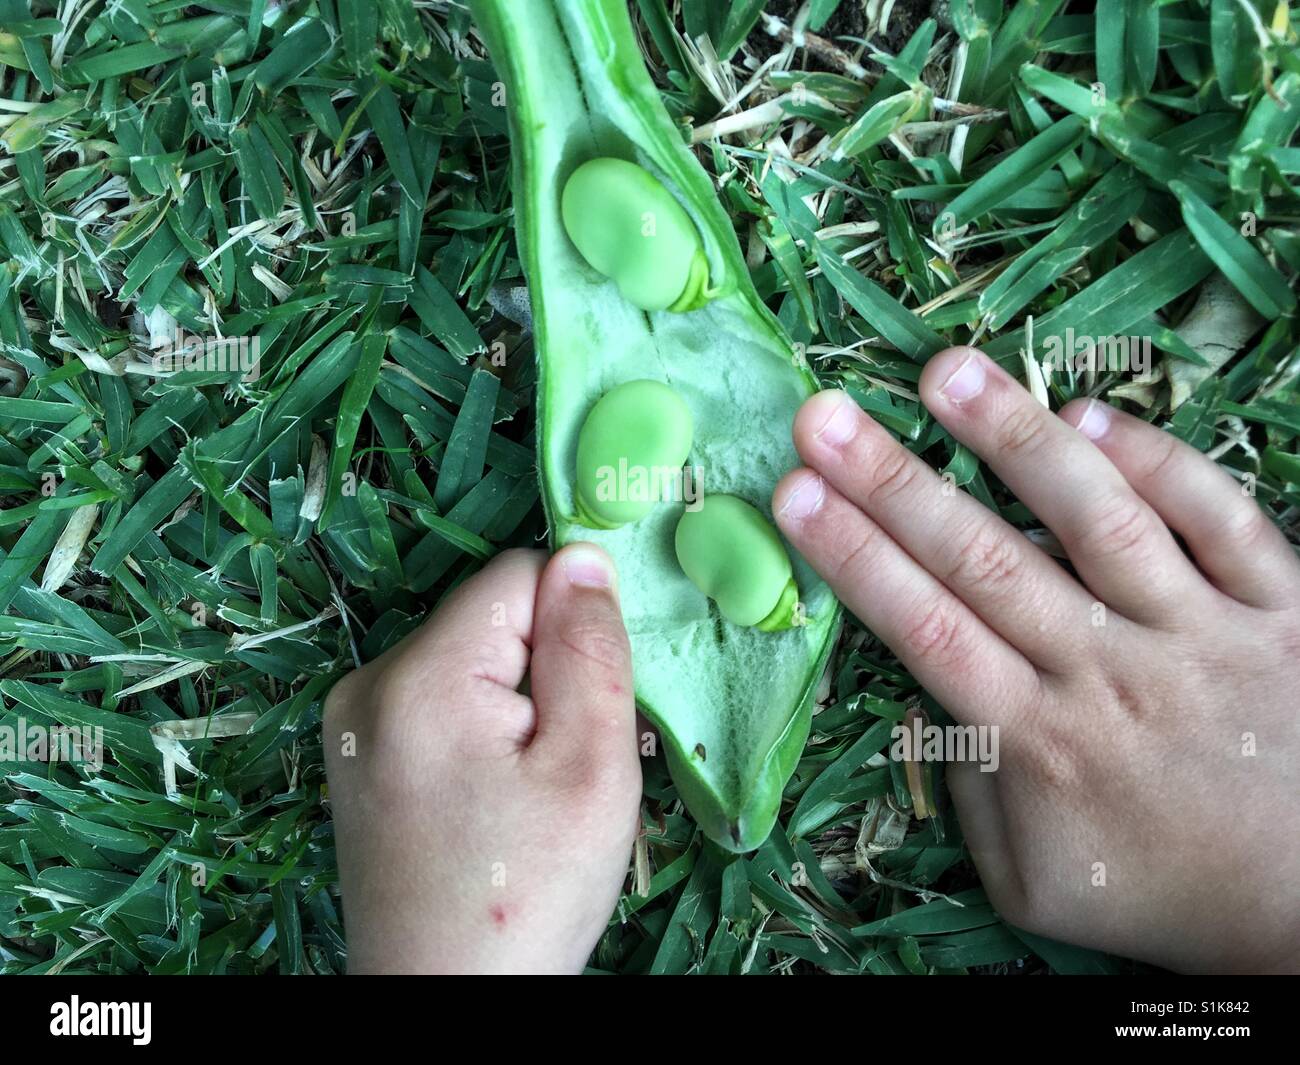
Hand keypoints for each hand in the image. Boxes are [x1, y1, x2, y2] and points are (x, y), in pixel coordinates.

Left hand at [323, 545, 640, 973]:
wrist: (445, 1003)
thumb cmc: (528, 895)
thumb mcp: (590, 770)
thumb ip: (589, 651)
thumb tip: (583, 556)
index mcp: (420, 677)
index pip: (518, 576)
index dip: (570, 629)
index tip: (582, 709)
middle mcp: (367, 682)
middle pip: (489, 620)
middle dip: (541, 672)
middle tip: (556, 765)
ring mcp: (351, 721)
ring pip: (467, 661)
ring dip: (512, 704)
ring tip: (521, 792)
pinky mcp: (355, 754)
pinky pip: (436, 700)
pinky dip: (476, 731)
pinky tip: (487, 799)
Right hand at [772, 345, 1299, 973]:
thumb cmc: (1162, 894)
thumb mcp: (1034, 885)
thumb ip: (971, 791)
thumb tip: (934, 694)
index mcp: (1040, 742)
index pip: (925, 629)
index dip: (854, 556)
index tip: (792, 493)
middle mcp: (1110, 672)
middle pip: (983, 560)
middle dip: (892, 483)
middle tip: (822, 414)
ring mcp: (1200, 632)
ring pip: (1096, 519)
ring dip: (1015, 440)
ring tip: (946, 371)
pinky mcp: (1281, 609)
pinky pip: (1219, 520)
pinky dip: (1159, 463)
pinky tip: (1091, 416)